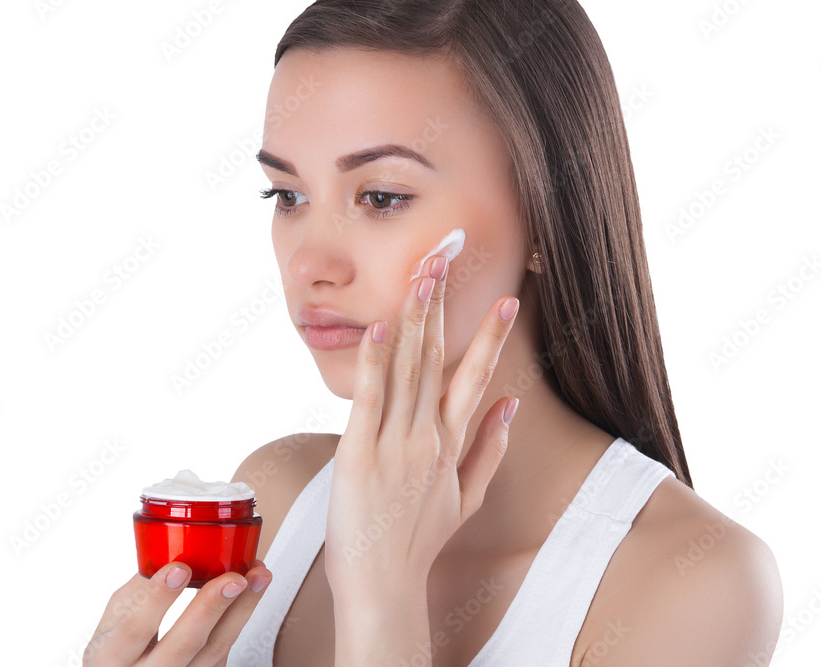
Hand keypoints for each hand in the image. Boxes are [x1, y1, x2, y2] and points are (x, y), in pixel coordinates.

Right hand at [84, 560, 272, 666]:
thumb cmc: (120, 650)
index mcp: (114, 657)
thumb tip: (171, 554)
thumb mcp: (112, 625)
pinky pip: (224, 651)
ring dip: (242, 609)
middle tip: (235, 577)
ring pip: (215, 649)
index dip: (157, 597)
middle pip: (184, 644)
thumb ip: (137, 594)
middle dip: (212, 607)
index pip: (134, 628)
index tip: (180, 568)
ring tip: (258, 576)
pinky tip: (250, 593)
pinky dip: (240, 619)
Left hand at [325, 252, 519, 594]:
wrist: (384, 585)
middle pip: (437, 359)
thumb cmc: (419, 541)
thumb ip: (491, 447)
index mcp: (452, 444)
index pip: (476, 377)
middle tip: (445, 258)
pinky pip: (370, 399)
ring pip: (408, 370)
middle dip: (441, 305)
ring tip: (421, 275)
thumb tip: (511, 404)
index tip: (505, 299)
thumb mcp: (468, 497)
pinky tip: (383, 327)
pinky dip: (377, 362)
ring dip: (414, 318)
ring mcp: (395, 445)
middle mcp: (428, 438)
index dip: (489, 335)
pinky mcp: (359, 455)